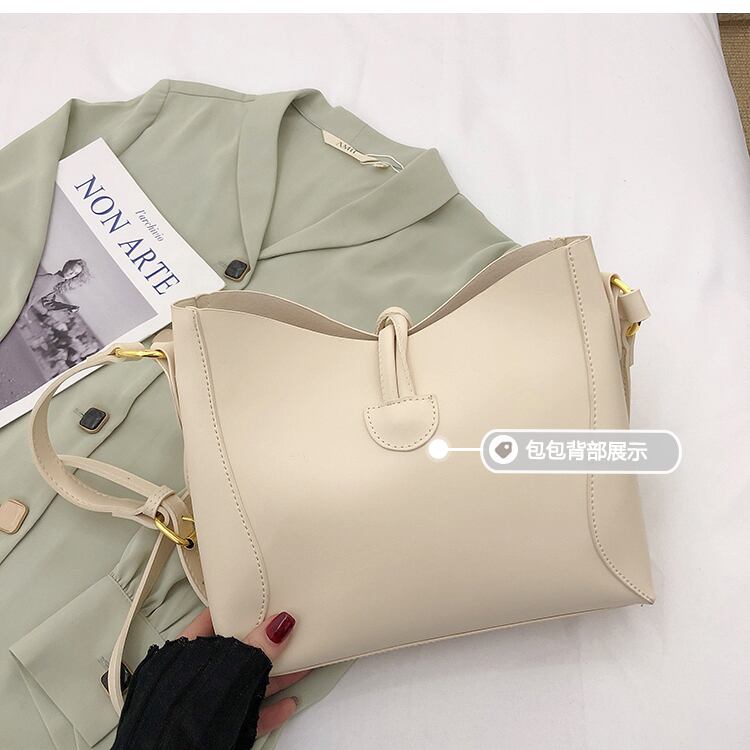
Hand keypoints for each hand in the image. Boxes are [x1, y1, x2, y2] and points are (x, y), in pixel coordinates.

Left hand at [180, 608, 309, 736]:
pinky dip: (270, 711)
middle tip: (290, 629)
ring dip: (276, 676)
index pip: (212, 620)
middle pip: (237, 653)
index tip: (261, 598)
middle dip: (265, 643)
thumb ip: (253, 648)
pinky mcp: (222, 729)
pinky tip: (288, 704)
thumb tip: (281, 623)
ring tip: (302, 663)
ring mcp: (210, 703)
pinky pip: (250, 715)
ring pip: (248, 684)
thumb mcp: (224, 668)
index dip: (236, 608)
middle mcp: (198, 677)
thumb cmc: (177, 712)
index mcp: (186, 654)